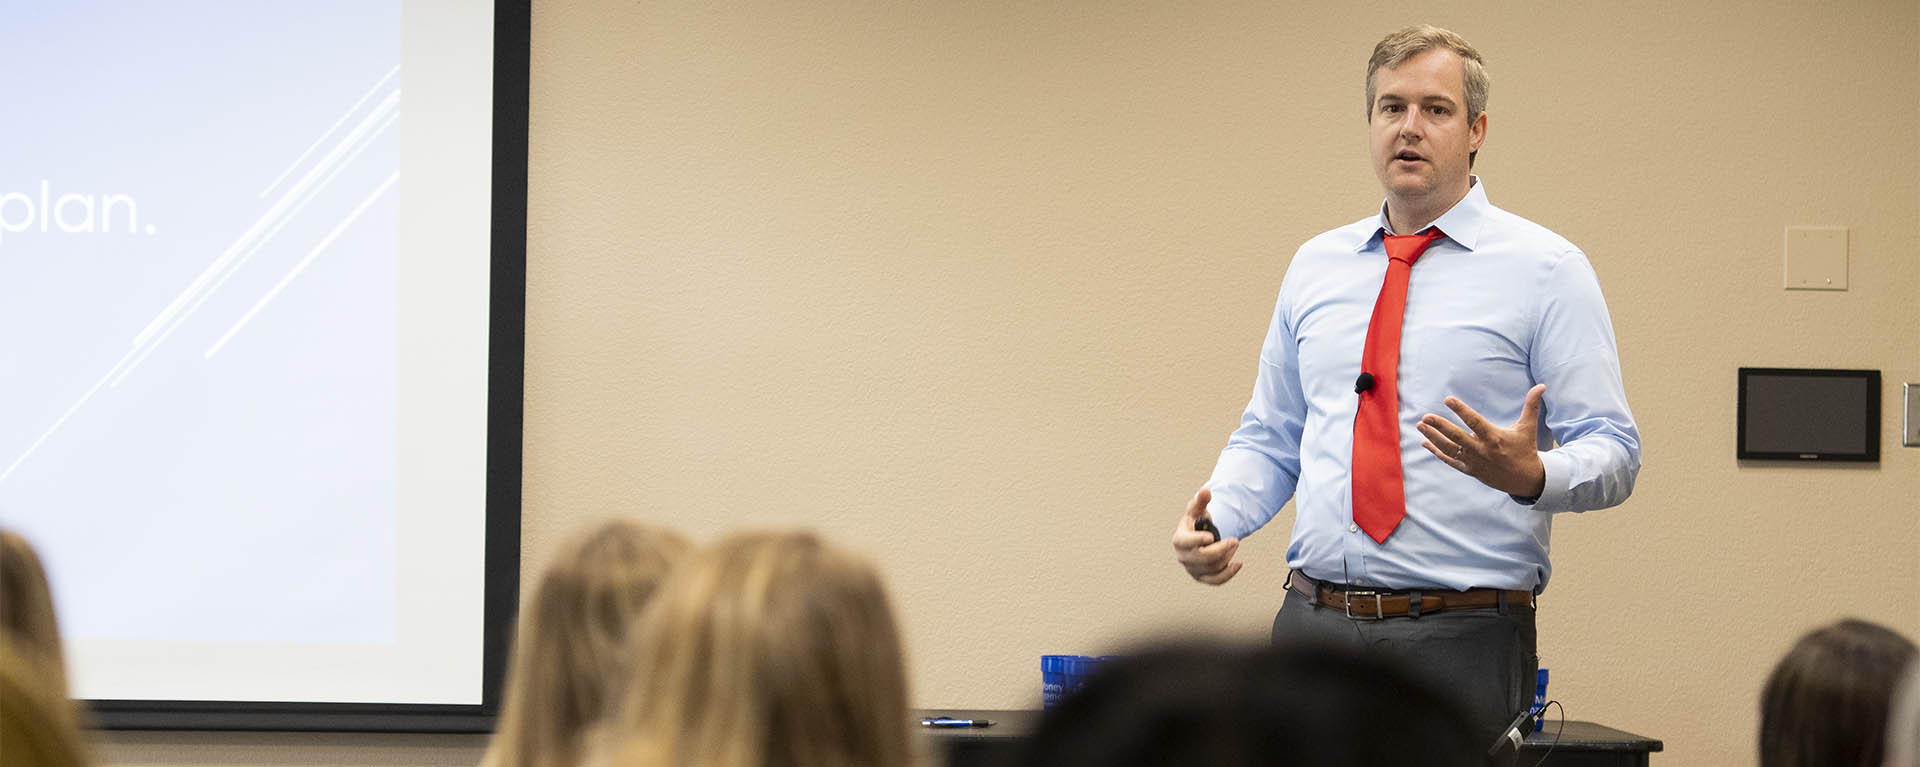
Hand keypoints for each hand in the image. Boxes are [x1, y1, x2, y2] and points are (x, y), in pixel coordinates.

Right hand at [1172, 488, 1241, 584]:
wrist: (1200, 537)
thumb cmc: (1197, 522)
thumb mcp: (1198, 510)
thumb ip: (1201, 500)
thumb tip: (1205, 491)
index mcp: (1179, 540)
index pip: (1185, 543)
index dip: (1197, 540)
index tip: (1211, 537)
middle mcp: (1183, 557)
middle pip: (1203, 558)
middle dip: (1222, 549)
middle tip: (1236, 540)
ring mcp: (1192, 569)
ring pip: (1213, 567)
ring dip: (1227, 555)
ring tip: (1232, 544)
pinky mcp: (1202, 578)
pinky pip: (1216, 581)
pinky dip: (1229, 574)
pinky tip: (1238, 564)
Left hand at [1417, 384, 1547, 497]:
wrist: (1525, 480)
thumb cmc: (1525, 449)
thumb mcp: (1528, 428)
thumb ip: (1531, 406)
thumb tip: (1541, 386)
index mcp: (1494, 438)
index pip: (1475, 422)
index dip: (1461, 410)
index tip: (1448, 399)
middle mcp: (1482, 450)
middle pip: (1457, 437)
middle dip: (1440, 427)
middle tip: (1425, 417)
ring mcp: (1474, 462)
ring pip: (1450, 449)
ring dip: (1433, 438)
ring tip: (1420, 426)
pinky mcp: (1470, 470)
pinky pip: (1450, 461)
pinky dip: (1437, 452)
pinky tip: (1424, 443)